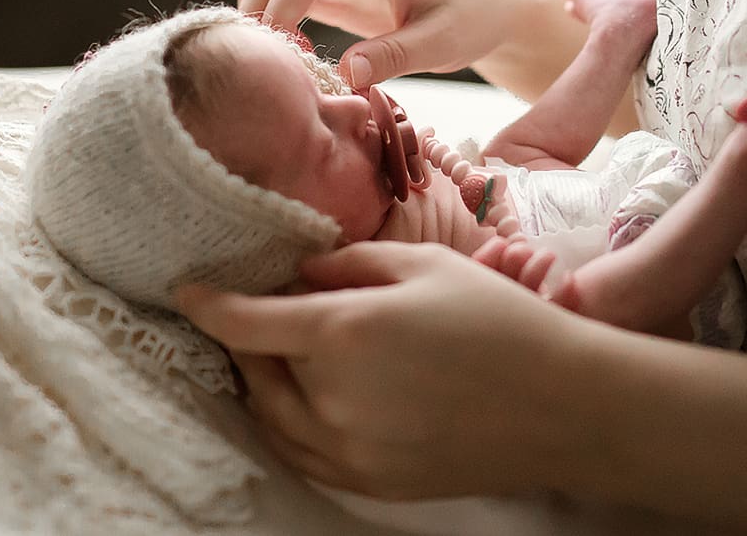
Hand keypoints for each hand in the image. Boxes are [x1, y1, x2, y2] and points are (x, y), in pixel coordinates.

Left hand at [176, 241, 597, 499]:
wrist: (562, 407)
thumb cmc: (499, 322)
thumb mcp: (425, 265)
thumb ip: (350, 264)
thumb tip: (302, 273)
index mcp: (344, 333)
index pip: (246, 323)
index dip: (207, 304)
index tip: (185, 289)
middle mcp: (333, 399)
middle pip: (254, 371)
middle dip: (244, 339)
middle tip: (258, 309)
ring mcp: (349, 450)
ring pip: (271, 418)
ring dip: (263, 384)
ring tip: (278, 354)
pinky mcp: (369, 482)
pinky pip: (302, 454)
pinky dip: (288, 424)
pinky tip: (307, 399)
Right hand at [238, 0, 522, 85]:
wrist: (487, 4)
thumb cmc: (470, 20)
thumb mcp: (441, 44)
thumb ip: (393, 56)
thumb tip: (343, 72)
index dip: (279, 12)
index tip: (281, 58)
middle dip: (258, 13)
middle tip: (273, 67)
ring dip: (260, 10)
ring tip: (281, 60)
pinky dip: (273, 14)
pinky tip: (294, 54)